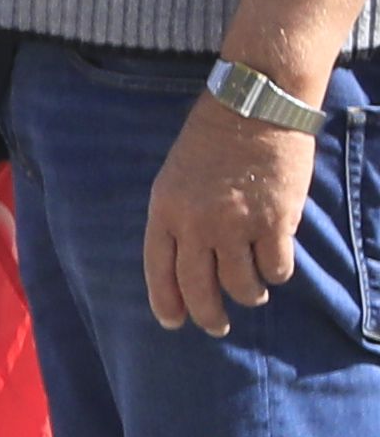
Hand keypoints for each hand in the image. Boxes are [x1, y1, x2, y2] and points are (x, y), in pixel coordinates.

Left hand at [148, 99, 315, 332]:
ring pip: (240, 284)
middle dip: (208, 315)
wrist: (253, 109)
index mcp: (164, 212)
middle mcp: (196, 225)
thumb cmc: (211, 140)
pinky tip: (276, 268)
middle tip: (216, 326)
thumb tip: (186, 258)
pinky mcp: (274, 222)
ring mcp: (235, 225)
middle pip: (198, 287)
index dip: (166, 301)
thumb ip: (177, 217)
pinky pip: (276, 267)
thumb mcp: (174, 178)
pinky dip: (277, 274)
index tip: (174, 322)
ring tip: (252, 294)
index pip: (159, 270)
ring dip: (248, 295)